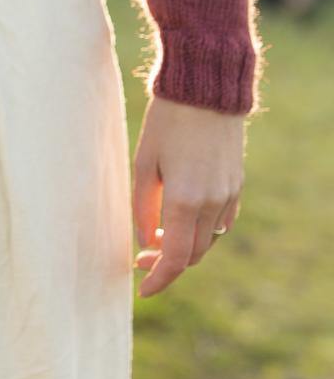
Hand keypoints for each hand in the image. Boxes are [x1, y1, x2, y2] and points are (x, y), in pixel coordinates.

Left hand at [132, 92, 245, 298]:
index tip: (142, 289)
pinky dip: (201, 230)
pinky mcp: (236, 184)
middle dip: (167, 263)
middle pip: (192, 254)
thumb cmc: (166, 122)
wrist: (206, 89)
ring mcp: (228, 195)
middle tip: (141, 256)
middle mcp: (212, 204)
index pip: (175, 259)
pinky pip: (221, 221)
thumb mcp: (144, 163)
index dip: (158, 279)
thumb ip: (143, 207)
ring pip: (208, 240)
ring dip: (185, 246)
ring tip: (157, 235)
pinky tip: (182, 219)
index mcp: (185, 201)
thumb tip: (145, 240)